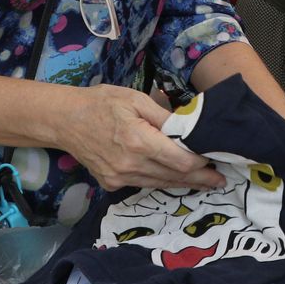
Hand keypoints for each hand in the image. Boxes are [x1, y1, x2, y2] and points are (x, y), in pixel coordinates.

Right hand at [58, 86, 224, 190]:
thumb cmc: (101, 103)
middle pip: (174, 177)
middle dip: (199, 178)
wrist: (64, 120)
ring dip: (183, 183)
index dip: (201, 163)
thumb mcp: (135, 99)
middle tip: (220, 180)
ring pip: (160, 184)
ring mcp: (119, 177)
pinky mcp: (111, 183)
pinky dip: (160, 181)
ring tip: (204, 182)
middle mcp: (130, 165)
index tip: (215, 160)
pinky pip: (143, 184)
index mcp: (138, 141)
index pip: (180, 161)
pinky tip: (174, 178)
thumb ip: (164, 117)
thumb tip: (190, 128)